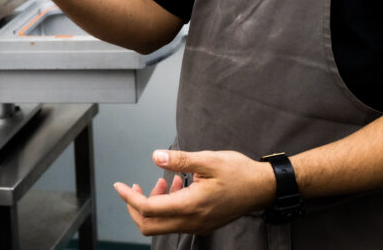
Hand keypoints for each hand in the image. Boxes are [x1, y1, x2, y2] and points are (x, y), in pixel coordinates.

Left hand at [114, 149, 275, 235]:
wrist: (262, 188)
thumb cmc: (239, 173)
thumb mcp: (209, 160)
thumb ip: (180, 160)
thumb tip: (155, 156)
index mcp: (190, 205)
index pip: (148, 209)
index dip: (129, 198)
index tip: (120, 185)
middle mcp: (192, 221)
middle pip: (149, 225)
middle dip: (136, 206)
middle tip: (135, 186)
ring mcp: (197, 225)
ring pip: (161, 225)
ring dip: (154, 204)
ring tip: (163, 180)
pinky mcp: (202, 224)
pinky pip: (176, 221)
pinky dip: (168, 206)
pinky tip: (178, 185)